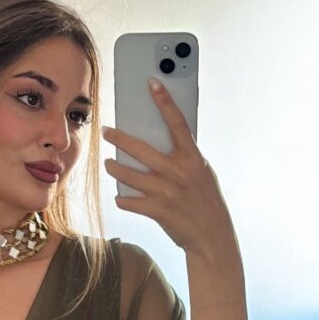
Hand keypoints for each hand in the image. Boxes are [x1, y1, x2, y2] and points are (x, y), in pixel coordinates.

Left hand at [102, 78, 234, 255]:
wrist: (212, 236)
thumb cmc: (205, 201)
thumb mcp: (202, 173)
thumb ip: (185, 157)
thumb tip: (164, 141)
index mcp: (192, 158)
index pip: (177, 123)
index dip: (165, 101)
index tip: (152, 83)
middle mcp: (178, 172)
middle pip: (140, 148)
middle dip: (119, 138)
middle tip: (106, 132)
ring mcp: (166, 192)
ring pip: (127, 175)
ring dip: (114, 168)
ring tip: (109, 165)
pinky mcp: (157, 211)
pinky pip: (128, 200)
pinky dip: (122, 198)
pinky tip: (121, 196)